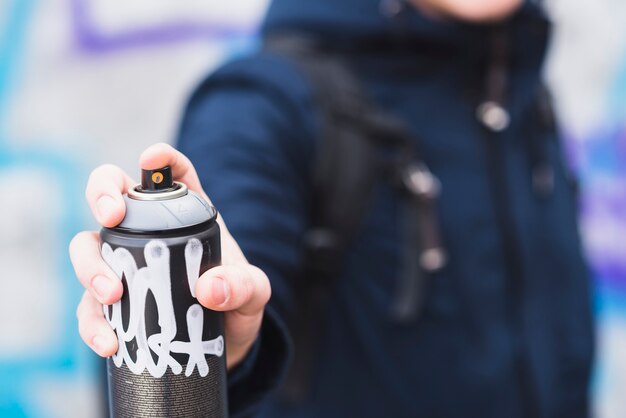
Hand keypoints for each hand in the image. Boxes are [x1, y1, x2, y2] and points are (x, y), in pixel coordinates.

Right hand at [69, 143, 270, 368]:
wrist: (224, 343)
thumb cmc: (238, 304)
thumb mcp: (252, 294)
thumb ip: (242, 286)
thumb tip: (209, 288)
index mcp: (188, 215)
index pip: (174, 175)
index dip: (162, 158)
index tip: (151, 158)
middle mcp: (149, 232)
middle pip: (111, 196)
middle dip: (102, 195)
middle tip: (111, 218)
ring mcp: (125, 265)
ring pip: (88, 247)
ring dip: (90, 265)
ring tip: (112, 294)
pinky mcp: (112, 303)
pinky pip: (89, 306)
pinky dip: (92, 322)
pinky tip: (107, 341)